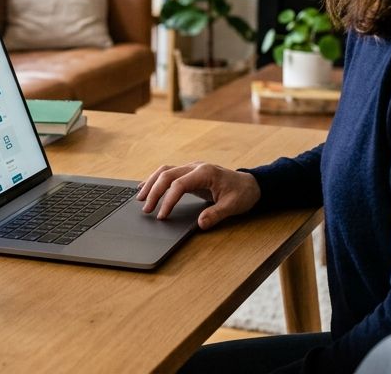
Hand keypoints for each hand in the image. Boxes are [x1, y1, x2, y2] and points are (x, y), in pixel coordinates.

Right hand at [135, 162, 260, 229]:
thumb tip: (200, 224)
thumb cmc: (242, 194)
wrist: (251, 185)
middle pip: (167, 174)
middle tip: (145, 208)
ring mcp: (192, 168)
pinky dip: (155, 179)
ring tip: (139, 197)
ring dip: (151, 183)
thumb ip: (216, 214)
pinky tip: (146, 187)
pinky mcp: (190, 173)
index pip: (179, 184)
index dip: (168, 200)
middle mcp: (195, 167)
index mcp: (205, 173)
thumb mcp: (233, 206)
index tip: (162, 215)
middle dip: (154, 191)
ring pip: (164, 171)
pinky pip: (168, 173)